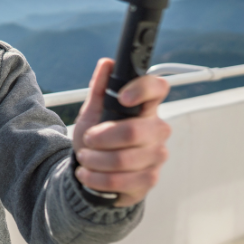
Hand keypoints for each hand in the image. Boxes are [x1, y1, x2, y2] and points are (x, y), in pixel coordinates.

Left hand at [72, 58, 170, 206]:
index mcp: (145, 108)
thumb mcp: (93, 112)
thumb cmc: (97, 138)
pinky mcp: (150, 179)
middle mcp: (157, 130)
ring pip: (123, 159)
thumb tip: (107, 63)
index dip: (142, 90)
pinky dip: (97, 178)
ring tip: (85, 158)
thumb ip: (100, 88)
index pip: (158, 88)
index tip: (122, 98)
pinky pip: (121, 180)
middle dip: (101, 137)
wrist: (95, 171)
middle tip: (88, 139)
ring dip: (95, 160)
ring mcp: (156, 156)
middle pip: (134, 131)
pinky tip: (88, 174)